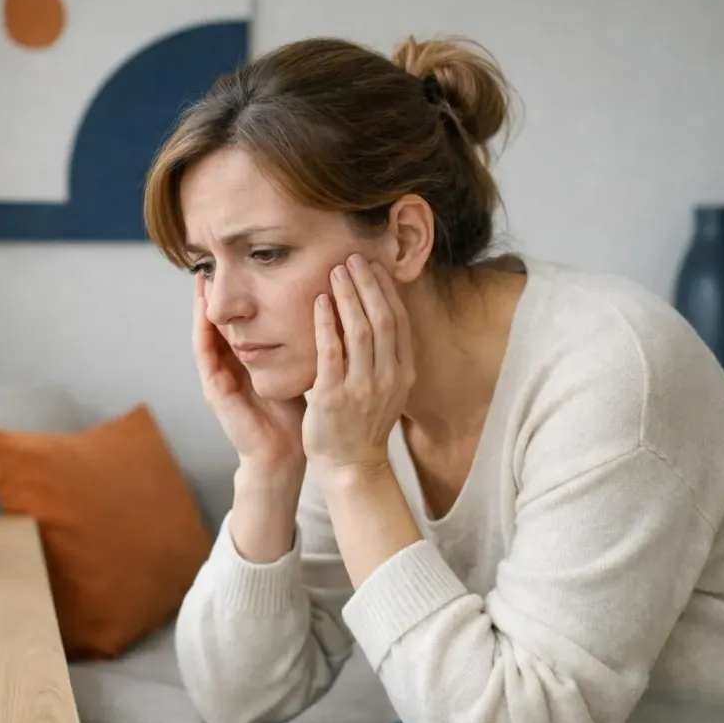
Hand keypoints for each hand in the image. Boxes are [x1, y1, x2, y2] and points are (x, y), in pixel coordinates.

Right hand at [192, 274, 305, 475]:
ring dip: (202, 308)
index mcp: (248, 362)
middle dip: (216, 296)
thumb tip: (322, 314)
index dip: (238, 297)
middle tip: (214, 264)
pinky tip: (203, 311)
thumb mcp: (296, 371)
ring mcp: (218, 378)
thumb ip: (299, 346)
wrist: (283, 454)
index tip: (242, 268)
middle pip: (219, 324)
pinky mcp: (214, 390)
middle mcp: (229, 367)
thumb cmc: (294, 415)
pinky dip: (202, 331)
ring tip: (202, 279)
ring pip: (206, 334)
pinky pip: (204, 354)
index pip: (239, 322)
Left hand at [303, 255, 414, 477]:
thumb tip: (377, 313)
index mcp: (403, 372)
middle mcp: (388, 378)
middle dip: (369, 284)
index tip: (374, 266)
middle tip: (353, 258)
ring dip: (349, 296)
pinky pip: (332, 351)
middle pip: (384, 319)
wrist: (350, 464)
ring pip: (362, 330)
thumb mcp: (385, 387)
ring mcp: (363, 388)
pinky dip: (327, 323)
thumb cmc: (362, 422)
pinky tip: (320, 302)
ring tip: (337, 271)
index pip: (400, 320)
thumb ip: (385, 354)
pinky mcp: (334, 396)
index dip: (387, 290)